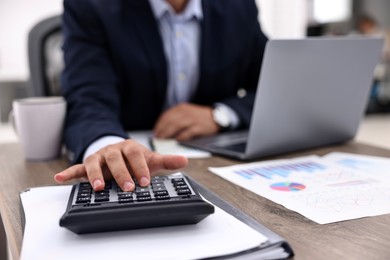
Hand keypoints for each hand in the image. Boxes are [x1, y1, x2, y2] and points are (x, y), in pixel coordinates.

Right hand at [54, 139, 187, 191]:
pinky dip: (68, 172)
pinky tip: (59, 178)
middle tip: (128, 187)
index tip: (145, 181)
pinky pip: (77, 168)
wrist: (120, 152)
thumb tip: (185, 160)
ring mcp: (100, 157)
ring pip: (95, 163)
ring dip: (95, 175)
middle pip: (115, 159)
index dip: (140, 167)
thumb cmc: (136, 159)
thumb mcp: (151, 160)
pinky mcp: (88, 165)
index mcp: (130, 147)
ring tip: (96, 187)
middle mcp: (113, 150)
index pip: (135, 155)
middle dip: (121, 173)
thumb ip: (166, 161)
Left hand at [154, 103, 218, 140]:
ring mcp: (193, 119)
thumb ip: (176, 119)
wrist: (216, 117)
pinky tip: (177, 140)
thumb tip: (163, 130)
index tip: (155, 132)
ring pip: (177, 125)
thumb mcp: (187, 113)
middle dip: (162, 130)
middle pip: (170, 121)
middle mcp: (186, 112)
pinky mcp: (199, 126)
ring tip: (164, 140)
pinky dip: (181, 136)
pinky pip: (188, 132)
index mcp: (181, 108)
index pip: (166, 115)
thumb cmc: (198, 117)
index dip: (159, 124)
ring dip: (169, 133)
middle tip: (158, 138)